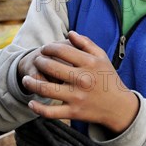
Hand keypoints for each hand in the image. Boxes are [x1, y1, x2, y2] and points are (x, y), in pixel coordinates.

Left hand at [22, 31, 138, 133]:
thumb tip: (70, 33)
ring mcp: (77, 97)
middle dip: (39, 62)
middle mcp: (82, 79)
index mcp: (89, 63)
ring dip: (31, 83)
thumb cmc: (108, 78)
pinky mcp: (73, 112)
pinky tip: (31, 102)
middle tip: (36, 61)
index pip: (62, 50)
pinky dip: (37, 108)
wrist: (119, 106)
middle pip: (51, 67)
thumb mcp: (102, 57)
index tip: (44, 49)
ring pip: (46, 89)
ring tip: (26, 80)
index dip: (49, 47)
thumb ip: (86, 43)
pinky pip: (50, 112)